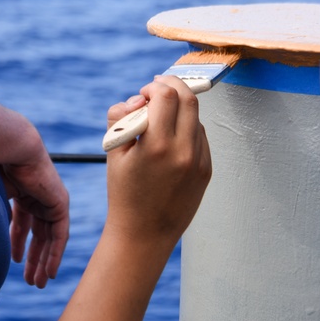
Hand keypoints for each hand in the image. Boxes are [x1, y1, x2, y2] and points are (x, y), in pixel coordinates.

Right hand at [3, 152, 69, 288]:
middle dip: (33, 258)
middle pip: (38, 234)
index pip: (22, 223)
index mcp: (21, 192)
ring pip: (51, 238)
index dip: (17, 243)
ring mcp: (51, 199)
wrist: (8, 148)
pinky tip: (49, 272)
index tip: (12, 262)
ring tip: (38, 283)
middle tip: (29, 281)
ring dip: (44, 262)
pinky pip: (60, 234)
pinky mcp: (60, 203)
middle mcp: (38, 196)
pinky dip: (55, 254)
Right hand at [104, 76, 211, 247]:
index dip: (155, 86)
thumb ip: (119, 118)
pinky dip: (187, 128)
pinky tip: (170, 137)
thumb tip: (137, 99)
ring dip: (180, 108)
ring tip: (160, 117)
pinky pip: (200, 137)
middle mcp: (183, 151)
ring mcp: (199, 162)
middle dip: (173, 86)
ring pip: (196, 117)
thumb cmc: (124, 193)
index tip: (144, 92)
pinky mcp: (206, 170)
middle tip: (158, 88)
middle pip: (189, 99)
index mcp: (157, 146)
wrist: (144, 234)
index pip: (166, 95)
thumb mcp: (113, 154)